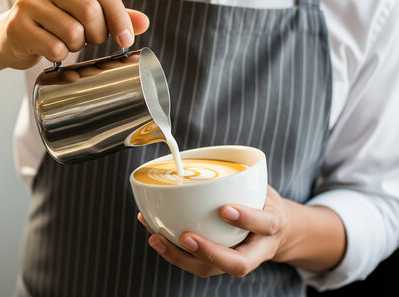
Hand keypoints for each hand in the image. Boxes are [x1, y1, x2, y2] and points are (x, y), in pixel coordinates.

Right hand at [0, 0, 148, 69]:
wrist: (9, 36)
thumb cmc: (52, 23)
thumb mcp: (83, 13)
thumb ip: (113, 15)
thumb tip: (143, 23)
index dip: (120, 18)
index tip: (126, 40)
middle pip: (90, 10)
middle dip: (98, 34)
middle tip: (91, 41)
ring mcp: (27, 2)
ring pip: (72, 32)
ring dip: (76, 46)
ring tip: (67, 43)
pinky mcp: (17, 26)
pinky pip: (54, 48)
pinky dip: (59, 56)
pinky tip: (51, 50)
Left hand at [138, 186, 292, 277]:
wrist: (274, 232)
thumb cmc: (262, 204)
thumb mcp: (262, 188)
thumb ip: (245, 177)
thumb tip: (212, 155)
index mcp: (271, 227)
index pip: (265, 225)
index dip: (246, 219)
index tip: (225, 208)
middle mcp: (256, 250)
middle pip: (238, 264)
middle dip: (208, 253)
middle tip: (185, 237)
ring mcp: (234, 260)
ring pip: (209, 270)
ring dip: (179, 257)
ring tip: (156, 238)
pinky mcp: (215, 263)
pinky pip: (193, 262)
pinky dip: (170, 249)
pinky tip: (152, 231)